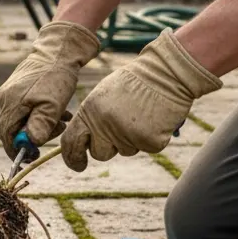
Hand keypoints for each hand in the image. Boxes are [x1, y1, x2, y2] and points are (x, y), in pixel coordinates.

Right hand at [0, 21, 99, 156]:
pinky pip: (25, 106)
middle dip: (33, 135)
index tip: (30, 157)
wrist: (58, 49)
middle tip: (56, 133)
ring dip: (40, 123)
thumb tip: (30, 143)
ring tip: (62, 120)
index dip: (16, 149)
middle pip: (13, 127)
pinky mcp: (17, 86)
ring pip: (21, 117)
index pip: (6, 135)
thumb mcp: (53, 104)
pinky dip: (39, 113)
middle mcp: (5, 98)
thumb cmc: (57, 76)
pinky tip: (58, 110)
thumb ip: (40, 125)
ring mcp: (9, 91)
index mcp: (11, 104)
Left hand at [61, 28, 220, 171]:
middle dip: (108, 147)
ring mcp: (127, 135)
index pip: (70, 142)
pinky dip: (152, 137)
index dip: (72, 157)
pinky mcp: (149, 141)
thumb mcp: (103, 96)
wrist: (167, 72)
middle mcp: (105, 126)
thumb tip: (82, 141)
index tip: (78, 165)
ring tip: (141, 115)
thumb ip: (91, 118)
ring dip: (132, 139)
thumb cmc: (134, 82)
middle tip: (123, 127)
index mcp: (89, 112)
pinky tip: (156, 119)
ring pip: (125, 151)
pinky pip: (147, 148)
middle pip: (99, 153)